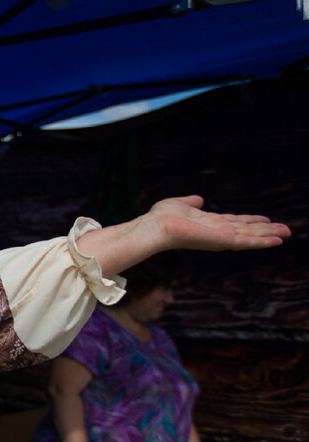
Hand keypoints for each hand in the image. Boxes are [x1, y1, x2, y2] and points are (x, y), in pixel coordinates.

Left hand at [75, 195, 289, 278]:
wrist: (155, 226)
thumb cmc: (161, 217)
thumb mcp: (180, 204)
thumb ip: (190, 202)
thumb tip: (199, 200)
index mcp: (209, 223)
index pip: (235, 222)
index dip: (251, 221)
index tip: (265, 220)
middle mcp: (217, 232)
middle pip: (247, 230)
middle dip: (266, 230)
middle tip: (286, 230)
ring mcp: (220, 237)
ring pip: (250, 236)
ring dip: (269, 235)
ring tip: (286, 234)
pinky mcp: (222, 241)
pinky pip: (246, 241)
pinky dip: (262, 241)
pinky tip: (276, 240)